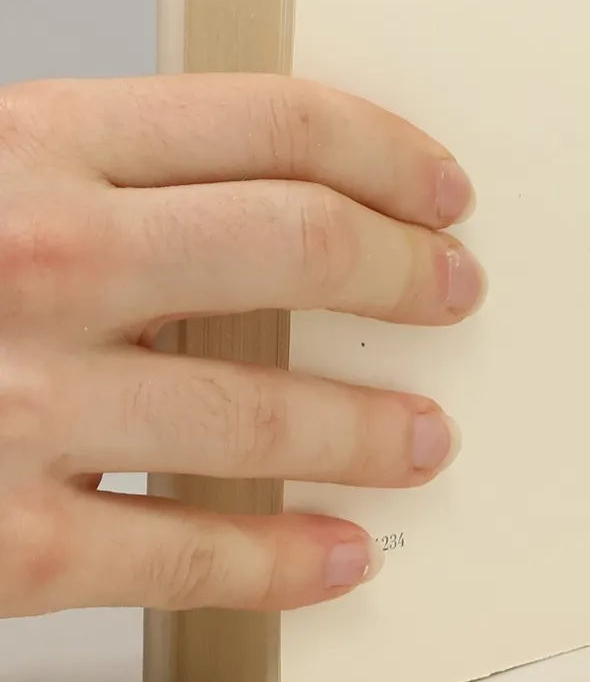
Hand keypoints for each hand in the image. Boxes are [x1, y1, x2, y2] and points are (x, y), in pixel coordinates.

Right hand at [0, 76, 481, 617]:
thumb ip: (88, 183)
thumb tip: (256, 210)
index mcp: (29, 145)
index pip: (275, 120)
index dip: (389, 152)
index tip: (442, 189)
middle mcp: (40, 256)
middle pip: (301, 242)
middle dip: (408, 272)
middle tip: (453, 291)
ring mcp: (19, 400)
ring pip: (265, 407)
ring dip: (371, 424)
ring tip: (423, 436)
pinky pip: (183, 553)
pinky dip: (280, 561)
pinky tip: (334, 557)